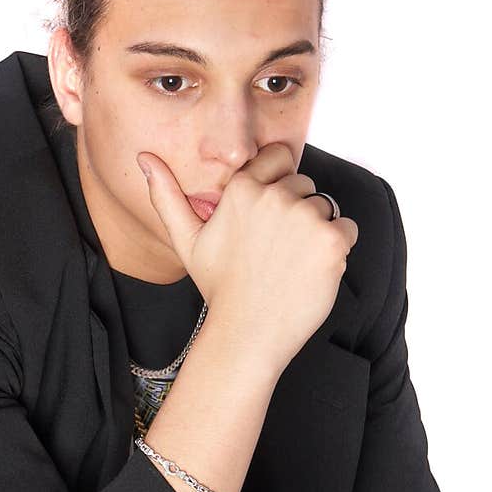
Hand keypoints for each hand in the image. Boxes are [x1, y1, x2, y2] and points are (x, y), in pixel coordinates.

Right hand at [137, 142, 357, 374]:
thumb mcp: (187, 241)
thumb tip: (144, 159)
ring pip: (326, 208)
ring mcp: (305, 217)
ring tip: (292, 264)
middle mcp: (274, 196)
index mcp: (242, 189)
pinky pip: (347, 228)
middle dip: (297, 212)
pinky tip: (311, 271)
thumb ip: (167, 196)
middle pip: (304, 185)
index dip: (279, 184)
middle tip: (277, 251)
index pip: (279, 157)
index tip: (270, 217)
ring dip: (317, 231)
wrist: (247, 334)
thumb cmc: (220, 289)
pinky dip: (337, 249)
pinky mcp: (331, 239)